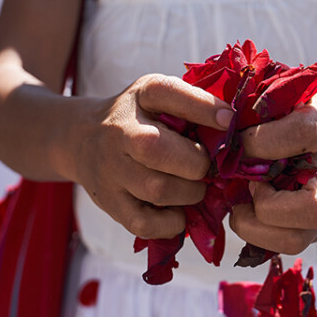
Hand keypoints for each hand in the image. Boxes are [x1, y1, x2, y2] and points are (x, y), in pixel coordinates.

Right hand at [74, 74, 232, 239]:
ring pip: (156, 189)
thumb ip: (195, 104)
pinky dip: (172, 222)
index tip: (229, 122)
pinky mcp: (109, 204)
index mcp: (141, 96)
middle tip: (206, 167)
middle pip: (156, 148)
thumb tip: (234, 124)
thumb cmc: (141, 117)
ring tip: (195, 188)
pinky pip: (145, 223)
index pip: (168, 93)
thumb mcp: (161, 97)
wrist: (83, 139)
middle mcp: (119, 131)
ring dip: (190, 194)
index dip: (203, 108)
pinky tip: (178, 209)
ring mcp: (110, 170)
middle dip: (196, 162)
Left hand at [231, 88, 316, 255]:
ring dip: (254, 229)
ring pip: (295, 240)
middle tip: (245, 188)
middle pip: (313, 209)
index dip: (259, 141)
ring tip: (240, 206)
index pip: (298, 134)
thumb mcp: (295, 94)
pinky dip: (259, 235)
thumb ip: (260, 96)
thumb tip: (211, 105)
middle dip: (264, 206)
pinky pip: (286, 246)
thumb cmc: (316, 117)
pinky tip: (250, 212)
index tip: (238, 141)